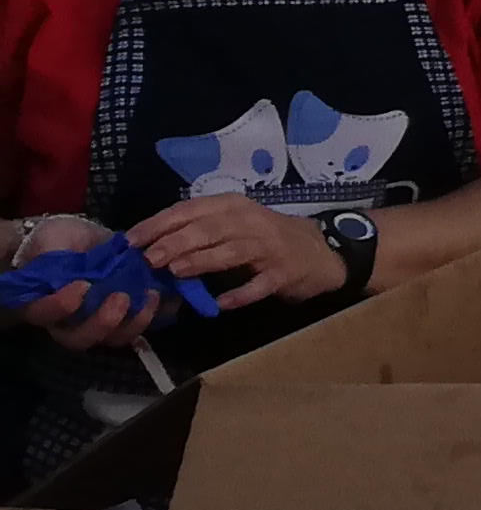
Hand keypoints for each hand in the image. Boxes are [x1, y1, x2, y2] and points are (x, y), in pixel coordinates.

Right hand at [7, 214, 154, 348]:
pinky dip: (158, 314)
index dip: (61, 306)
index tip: (82, 285)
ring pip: (115, 338)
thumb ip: (54, 254)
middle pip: (82, 338)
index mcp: (43, 304)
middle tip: (121, 298)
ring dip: (136, 322)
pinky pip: (144, 325)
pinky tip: (166, 296)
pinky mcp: (128, 316)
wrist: (84, 238)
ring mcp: (100, 322)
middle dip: (104, 322)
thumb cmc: (59, 241)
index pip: (43, 314)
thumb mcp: (52, 240)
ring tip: (151, 295)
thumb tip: (69, 265)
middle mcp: (69, 322)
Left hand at [126, 193, 338, 309]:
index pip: (190, 210)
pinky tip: (221, 303)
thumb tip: (149, 248)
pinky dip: (241, 293)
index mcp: (233, 207)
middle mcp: (251, 222)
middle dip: (176, 242)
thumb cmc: (265, 239)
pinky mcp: (284, 273)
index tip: (131, 240)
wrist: (320, 254)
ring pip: (232, 251)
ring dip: (203, 260)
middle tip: (150, 259)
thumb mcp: (233, 225)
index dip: (159, 224)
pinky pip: (260, 284)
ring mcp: (270, 248)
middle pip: (209, 229)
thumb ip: (198, 232)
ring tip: (176, 272)